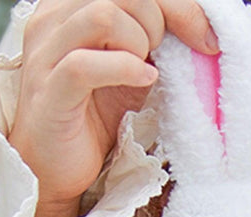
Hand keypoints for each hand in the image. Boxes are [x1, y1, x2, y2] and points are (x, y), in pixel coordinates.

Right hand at [9, 0, 217, 216]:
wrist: (58, 167)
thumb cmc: (94, 115)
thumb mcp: (132, 67)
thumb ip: (152, 38)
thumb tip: (199, 25)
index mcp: (70, 5)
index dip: (175, 4)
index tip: (205, 36)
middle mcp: (52, 18)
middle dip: (159, 20)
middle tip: (165, 57)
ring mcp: (45, 53)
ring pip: (101, 14)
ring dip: (140, 41)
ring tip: (148, 69)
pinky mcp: (49, 91)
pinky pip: (84, 64)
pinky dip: (125, 68)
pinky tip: (144, 80)